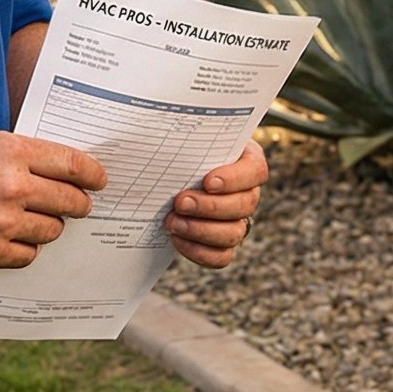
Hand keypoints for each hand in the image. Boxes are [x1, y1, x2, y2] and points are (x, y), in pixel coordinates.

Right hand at [0, 127, 106, 270]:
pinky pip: (27, 256)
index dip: (92, 174)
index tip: (100, 180)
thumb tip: (56, 165)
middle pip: (69, 201)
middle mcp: (10, 187)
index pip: (71, 163)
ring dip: (49, 226)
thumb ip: (18, 151)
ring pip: (51, 231)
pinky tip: (13, 239)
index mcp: (10, 152)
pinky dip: (24, 248)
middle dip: (77, 203)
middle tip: (77, 205)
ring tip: (35, 220)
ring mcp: (0, 223)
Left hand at [165, 140, 267, 270]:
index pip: (255, 171)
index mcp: (246, 160)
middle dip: (210, 207)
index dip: (234, 179)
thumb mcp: (181, 135)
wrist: (170, 172)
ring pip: (235, 233)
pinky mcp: (222, 242)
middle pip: (245, 204)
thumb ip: (174, 137)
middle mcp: (247, 191)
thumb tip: (137, 144)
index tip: (207, 181)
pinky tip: (177, 239)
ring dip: (202, 230)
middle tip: (180, 202)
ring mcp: (237, 219)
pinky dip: (200, 251)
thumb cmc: (179, 147)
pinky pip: (222, 256)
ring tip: (173, 222)